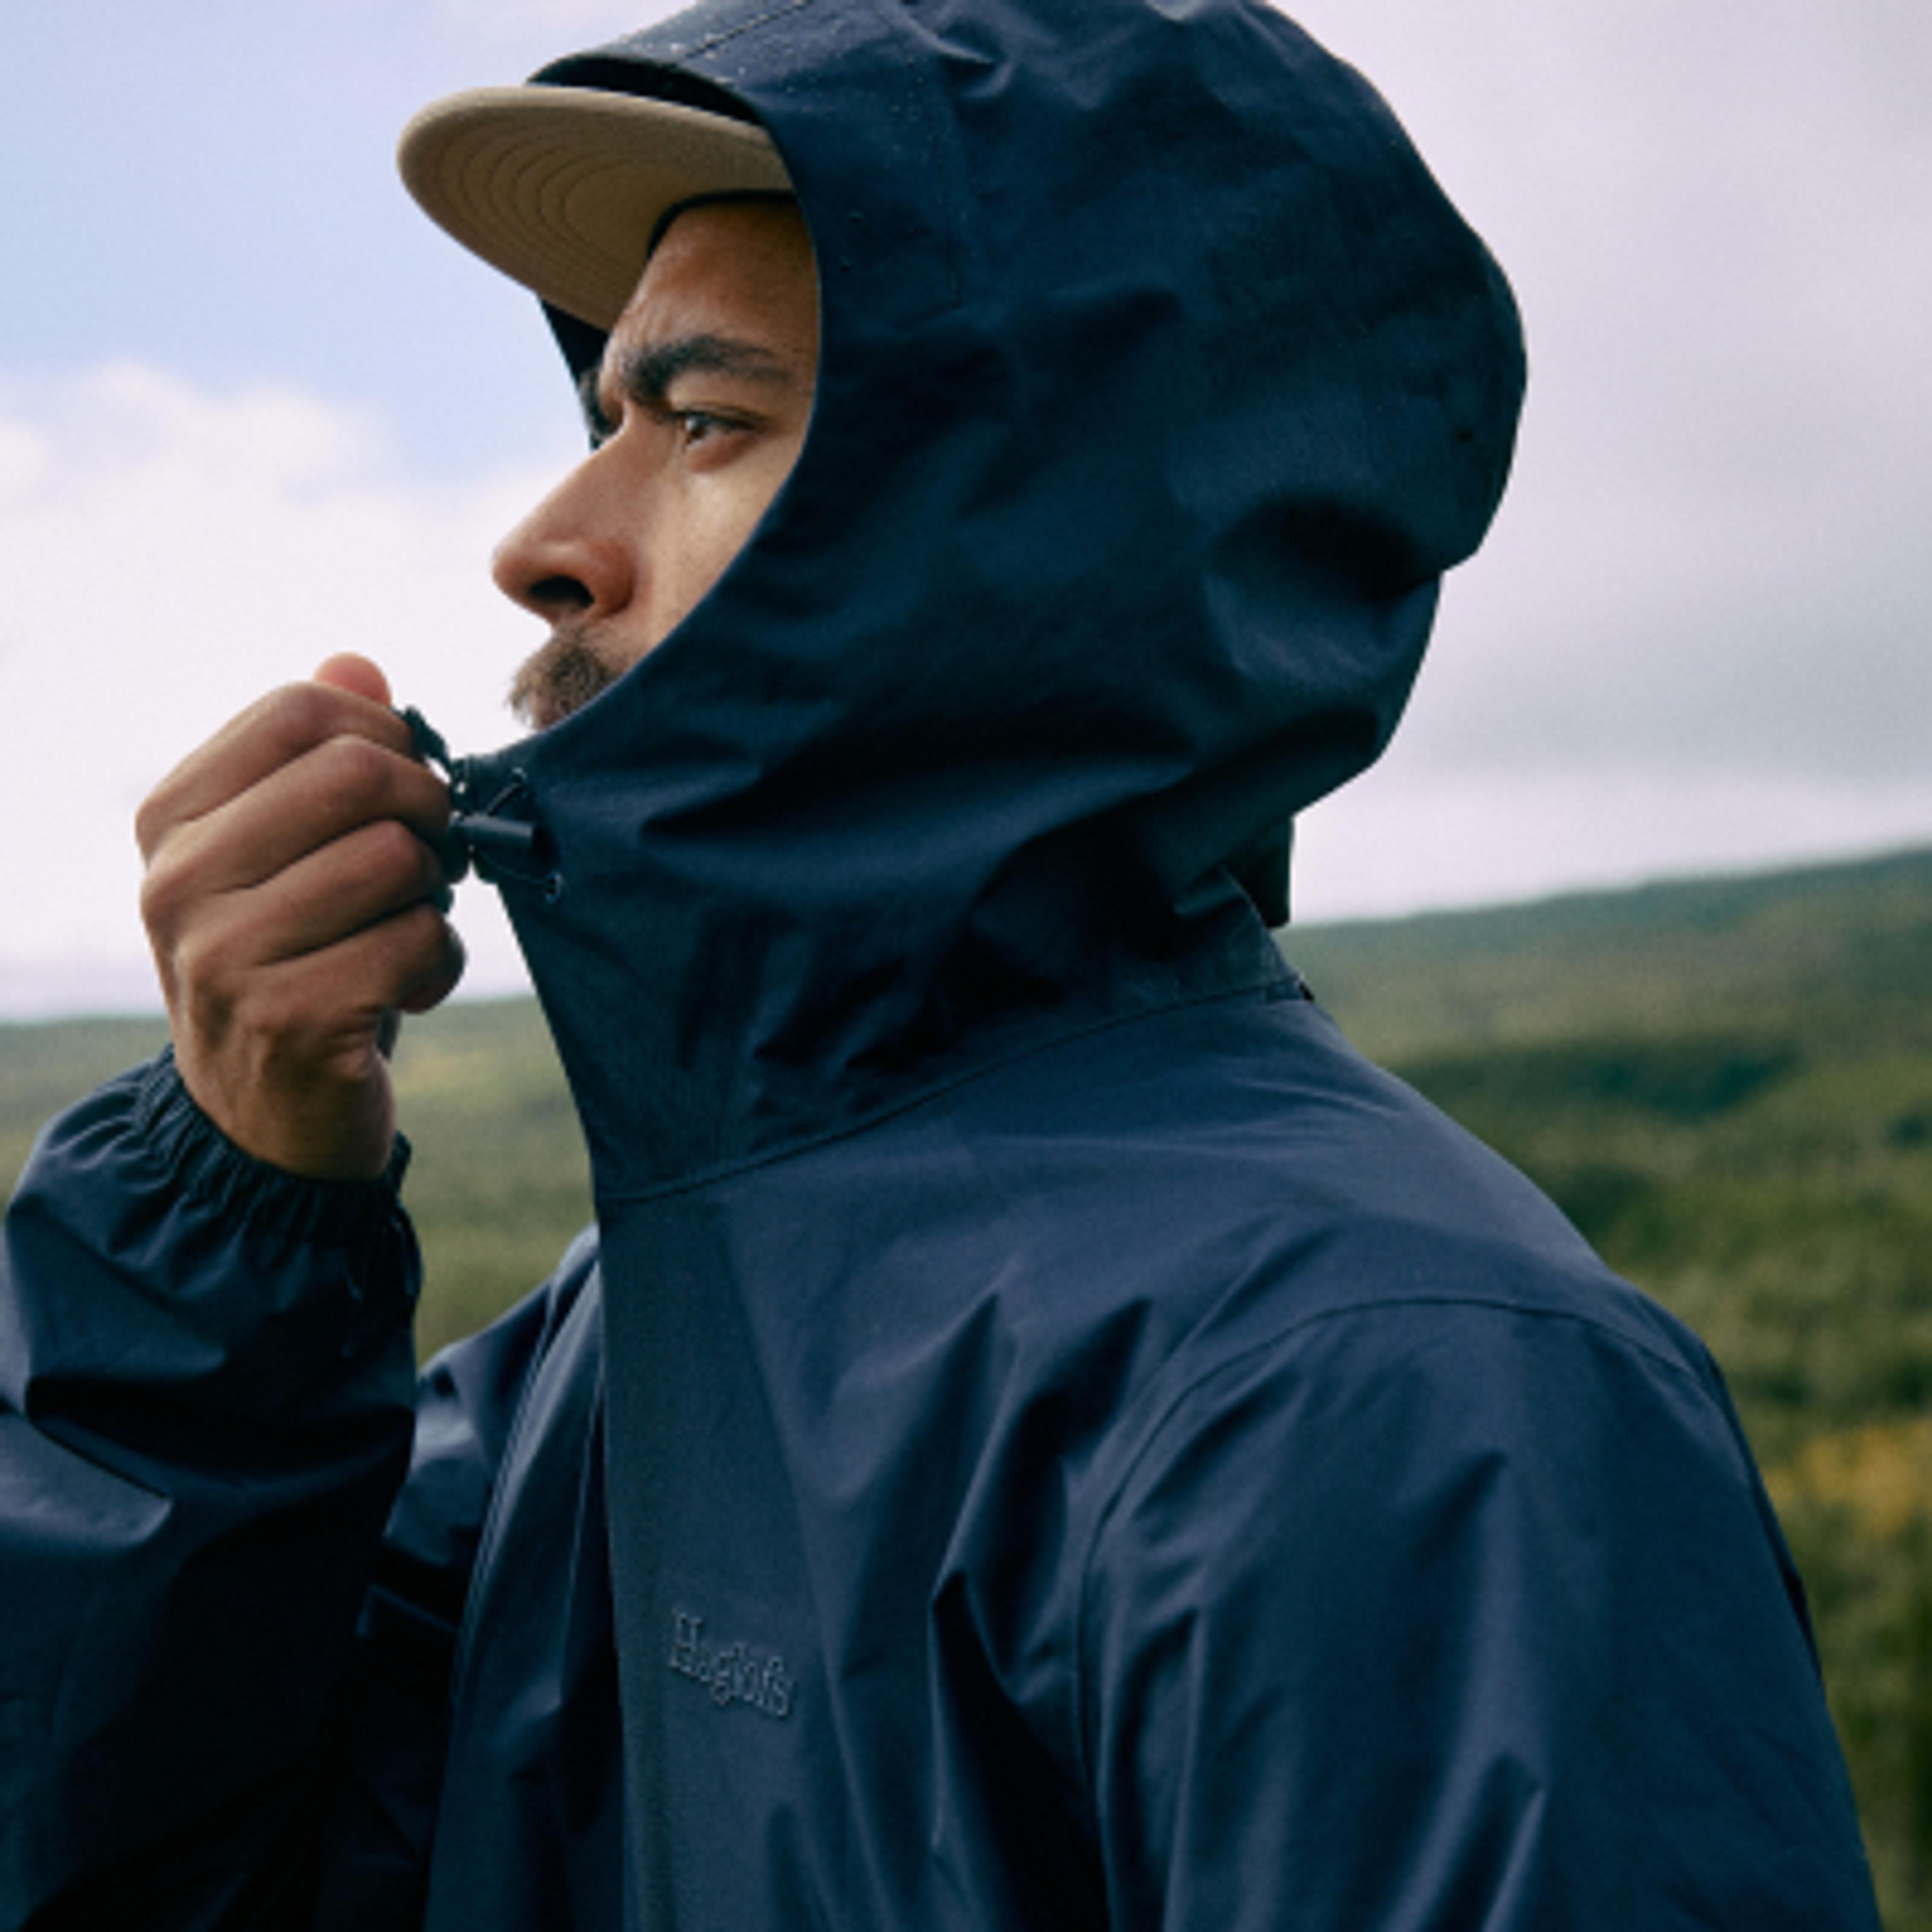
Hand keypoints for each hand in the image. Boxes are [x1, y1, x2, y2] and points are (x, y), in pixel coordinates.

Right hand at [138, 654, 464, 1180]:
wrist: (266, 1119)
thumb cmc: (300, 960)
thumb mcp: (293, 854)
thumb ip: (318, 756)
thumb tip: (358, 663)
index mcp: (172, 818)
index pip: (300, 709)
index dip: (387, 736)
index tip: (405, 789)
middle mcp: (178, 880)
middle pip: (357, 773)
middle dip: (425, 811)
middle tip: (429, 862)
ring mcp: (223, 954)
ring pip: (395, 858)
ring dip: (434, 897)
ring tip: (406, 930)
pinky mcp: (287, 1019)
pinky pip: (417, 943)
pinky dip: (440, 965)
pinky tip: (408, 990)